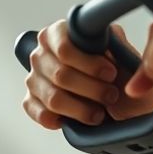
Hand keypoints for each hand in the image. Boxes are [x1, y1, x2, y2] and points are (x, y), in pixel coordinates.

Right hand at [22, 21, 152, 127]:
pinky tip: (77, 119)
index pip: (65, 48)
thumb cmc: (117, 70)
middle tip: (112, 94)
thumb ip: (113, 41)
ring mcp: (34, 78)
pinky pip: (41, 114)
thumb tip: (110, 36)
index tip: (111, 73)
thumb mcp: (119, 50)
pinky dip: (61, 120)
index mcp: (58, 34)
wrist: (120, 96)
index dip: (90, 64)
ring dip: (82, 109)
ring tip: (100, 112)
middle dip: (92, 89)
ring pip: (54, 99)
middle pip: (61, 75)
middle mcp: (41, 54)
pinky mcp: (32, 101)